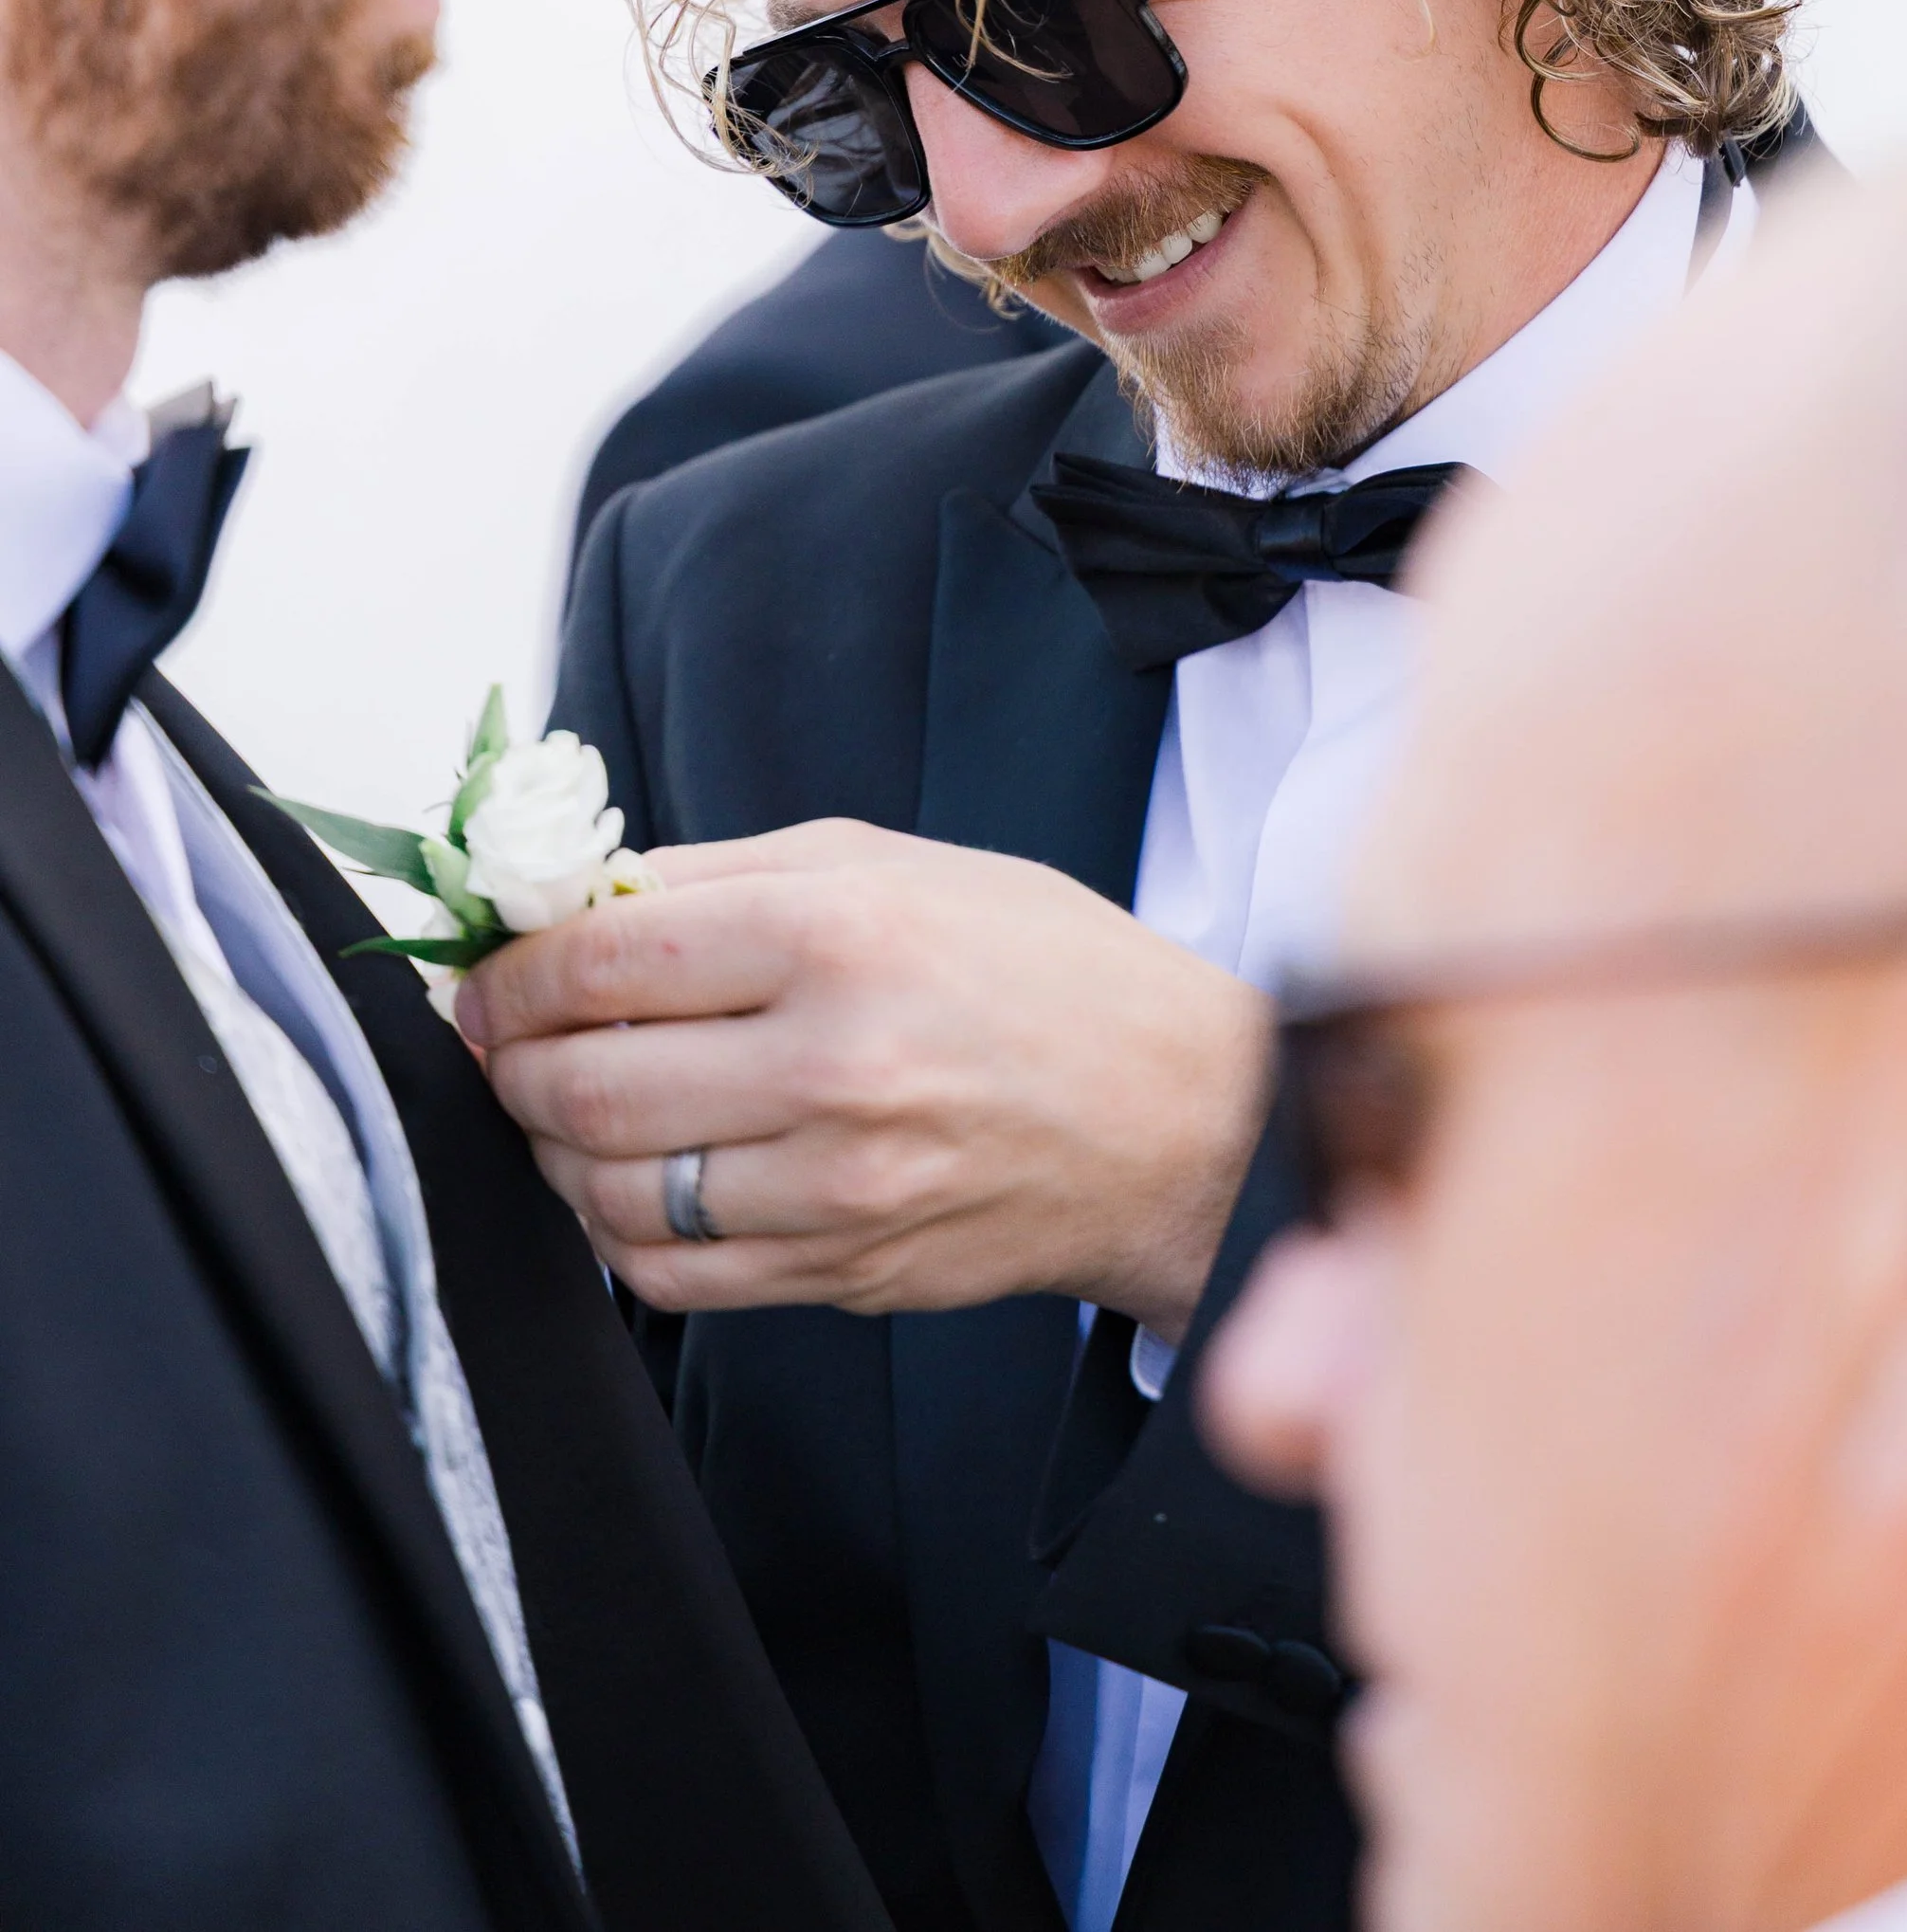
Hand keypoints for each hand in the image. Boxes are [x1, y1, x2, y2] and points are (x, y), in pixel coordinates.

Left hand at [455, 819, 1272, 1336]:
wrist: (1179, 1118)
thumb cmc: (1049, 973)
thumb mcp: (898, 866)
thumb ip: (726, 874)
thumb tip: (577, 895)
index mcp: (842, 934)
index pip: (606, 957)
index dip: (514, 968)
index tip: (489, 970)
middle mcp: (836, 1063)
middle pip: (586, 1083)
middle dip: (507, 1062)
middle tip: (498, 1038)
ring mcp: (839, 1184)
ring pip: (609, 1190)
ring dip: (548, 1149)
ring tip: (557, 1107)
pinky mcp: (844, 1269)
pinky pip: (670, 1277)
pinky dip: (614, 1232)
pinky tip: (626, 1182)